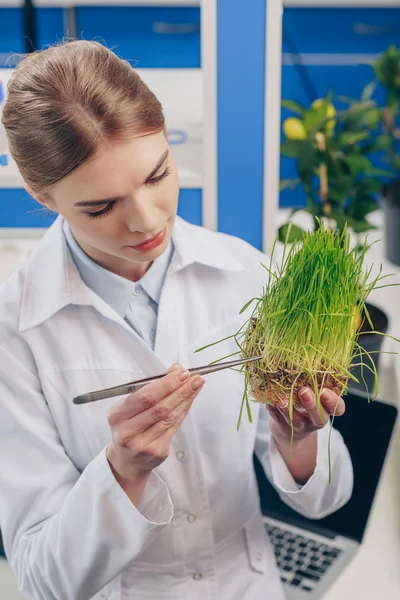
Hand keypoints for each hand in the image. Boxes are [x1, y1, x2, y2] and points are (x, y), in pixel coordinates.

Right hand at [106, 364, 204, 482]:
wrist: (127, 460)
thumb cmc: (130, 426)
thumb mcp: (132, 406)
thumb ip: (152, 387)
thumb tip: (176, 369)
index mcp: (117, 415)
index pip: (144, 396)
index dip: (165, 384)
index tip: (181, 373)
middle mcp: (126, 431)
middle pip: (158, 407)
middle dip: (179, 390)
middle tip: (194, 378)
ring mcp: (141, 444)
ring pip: (168, 418)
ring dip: (185, 399)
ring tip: (195, 386)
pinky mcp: (156, 452)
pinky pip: (173, 428)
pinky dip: (183, 411)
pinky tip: (189, 401)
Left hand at [267, 387, 344, 445]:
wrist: (289, 430)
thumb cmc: (305, 403)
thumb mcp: (314, 392)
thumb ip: (314, 381)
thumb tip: (307, 359)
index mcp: (327, 409)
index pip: (337, 408)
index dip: (333, 401)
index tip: (324, 391)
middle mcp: (315, 419)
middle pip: (319, 417)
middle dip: (312, 404)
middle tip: (304, 391)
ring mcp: (300, 426)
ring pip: (297, 421)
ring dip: (290, 410)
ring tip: (282, 401)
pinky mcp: (283, 427)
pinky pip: (278, 420)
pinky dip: (273, 411)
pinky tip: (270, 402)